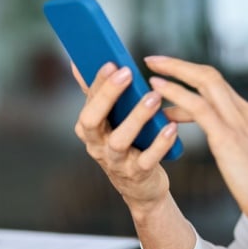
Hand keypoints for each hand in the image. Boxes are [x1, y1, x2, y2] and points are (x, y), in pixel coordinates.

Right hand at [71, 62, 180, 213]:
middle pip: (92, 120)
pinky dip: (159, 143)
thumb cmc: (126, 143)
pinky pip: (147, 159)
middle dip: (107, 95)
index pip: (89, 101)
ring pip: (119, 140)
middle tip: (127, 73)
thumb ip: (96, 93)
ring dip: (136, 117)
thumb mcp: (109, 120)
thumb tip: (76, 63)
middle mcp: (97, 145)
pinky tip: (171, 127)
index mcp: (88, 128)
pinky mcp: (137, 174)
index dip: (98, 82)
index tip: (112, 62)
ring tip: (154, 97)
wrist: (141, 185)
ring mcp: (116, 161)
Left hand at [145, 56, 247, 248]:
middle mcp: (246, 111)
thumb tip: (219, 136)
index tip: (169, 79)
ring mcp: (239, 121)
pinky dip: (175, 92)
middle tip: (153, 61)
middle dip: (180, 65)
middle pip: (210, 75)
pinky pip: (198, 106)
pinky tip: (157, 88)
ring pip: (204, 81)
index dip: (191, 78)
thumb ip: (236, 139)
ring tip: (150, 68)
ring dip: (174, 70)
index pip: (218, 87)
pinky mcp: (228, 137)